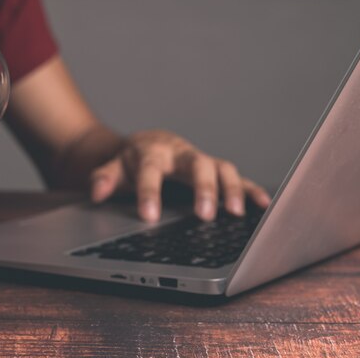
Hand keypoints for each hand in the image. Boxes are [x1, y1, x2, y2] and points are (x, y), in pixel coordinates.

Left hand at [90, 130, 270, 222]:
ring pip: (220, 168)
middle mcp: (180, 154)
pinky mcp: (215, 169)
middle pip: (195, 165)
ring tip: (235, 213)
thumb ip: (103, 178)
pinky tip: (263, 205)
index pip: (150, 170)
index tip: (149, 216)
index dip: (149, 192)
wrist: (147, 144)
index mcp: (152, 153)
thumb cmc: (131, 161)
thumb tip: (97, 191)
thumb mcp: (113, 167)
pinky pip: (238, 177)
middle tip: (203, 215)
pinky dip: (250, 189)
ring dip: (231, 189)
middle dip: (201, 189)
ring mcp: (200, 160)